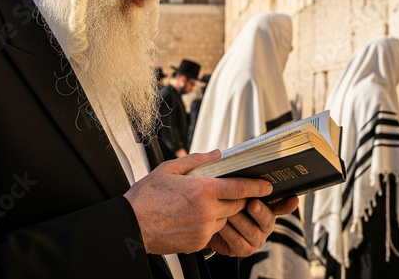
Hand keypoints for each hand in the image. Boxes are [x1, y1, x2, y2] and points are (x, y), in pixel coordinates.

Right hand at [124, 150, 274, 254]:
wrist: (131, 226)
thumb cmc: (146, 197)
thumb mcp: (169, 169)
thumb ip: (197, 160)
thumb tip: (217, 154)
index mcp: (202, 189)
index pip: (240, 188)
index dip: (257, 186)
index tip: (267, 185)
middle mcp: (207, 211)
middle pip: (236, 204)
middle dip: (237, 198)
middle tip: (228, 191)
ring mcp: (204, 229)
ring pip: (225, 218)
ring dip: (221, 211)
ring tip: (201, 204)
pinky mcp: (198, 243)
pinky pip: (213, 232)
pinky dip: (209, 224)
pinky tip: (192, 217)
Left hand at [207, 196, 299, 256]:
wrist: (207, 226)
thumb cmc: (224, 205)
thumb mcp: (234, 194)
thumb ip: (244, 187)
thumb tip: (245, 171)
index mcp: (267, 209)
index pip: (281, 206)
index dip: (288, 204)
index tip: (294, 199)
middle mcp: (264, 225)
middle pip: (267, 219)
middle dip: (260, 211)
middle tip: (252, 204)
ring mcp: (256, 239)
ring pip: (251, 230)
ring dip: (239, 220)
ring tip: (229, 211)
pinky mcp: (244, 250)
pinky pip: (237, 241)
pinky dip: (228, 232)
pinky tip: (221, 223)